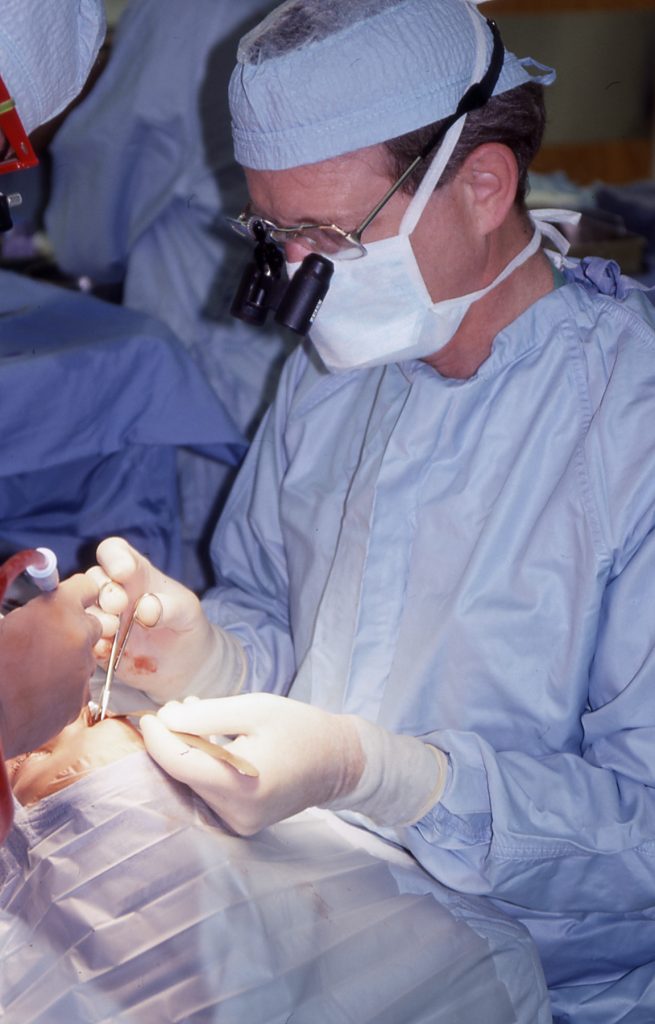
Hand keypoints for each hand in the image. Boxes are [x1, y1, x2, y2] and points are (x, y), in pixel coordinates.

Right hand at [0, 574, 101, 758]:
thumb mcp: (6, 624)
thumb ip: (33, 609)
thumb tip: (42, 601)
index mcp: (58, 609)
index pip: (87, 587)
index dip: (76, 594)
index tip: (68, 601)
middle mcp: (79, 636)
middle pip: (92, 624)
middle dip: (74, 628)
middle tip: (48, 638)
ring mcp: (83, 670)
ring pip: (85, 658)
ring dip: (69, 659)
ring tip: (37, 670)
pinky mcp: (80, 700)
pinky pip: (79, 686)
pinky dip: (65, 687)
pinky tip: (39, 692)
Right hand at [87, 537, 245, 702]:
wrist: (184, 664)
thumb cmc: (185, 625)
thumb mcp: (187, 612)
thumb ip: (171, 608)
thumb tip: (145, 609)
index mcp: (135, 574)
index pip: (113, 552)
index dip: (113, 556)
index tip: (123, 571)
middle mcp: (113, 592)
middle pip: (93, 579)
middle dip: (104, 590)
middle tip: (119, 605)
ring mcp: (103, 618)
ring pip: (82, 609)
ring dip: (95, 616)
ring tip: (113, 628)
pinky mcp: (98, 645)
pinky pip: (86, 641)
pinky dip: (93, 644)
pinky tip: (107, 651)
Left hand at [141, 693, 365, 834]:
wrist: (338, 761)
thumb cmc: (299, 728)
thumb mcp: (254, 708)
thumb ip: (205, 714)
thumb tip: (164, 719)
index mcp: (242, 784)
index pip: (179, 764)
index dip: (157, 738)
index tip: (149, 715)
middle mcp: (237, 813)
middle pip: (185, 774)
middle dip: (175, 740)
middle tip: (182, 706)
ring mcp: (239, 823)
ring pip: (194, 783)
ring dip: (188, 751)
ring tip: (200, 718)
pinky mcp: (241, 823)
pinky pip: (208, 791)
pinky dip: (203, 765)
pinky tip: (211, 741)